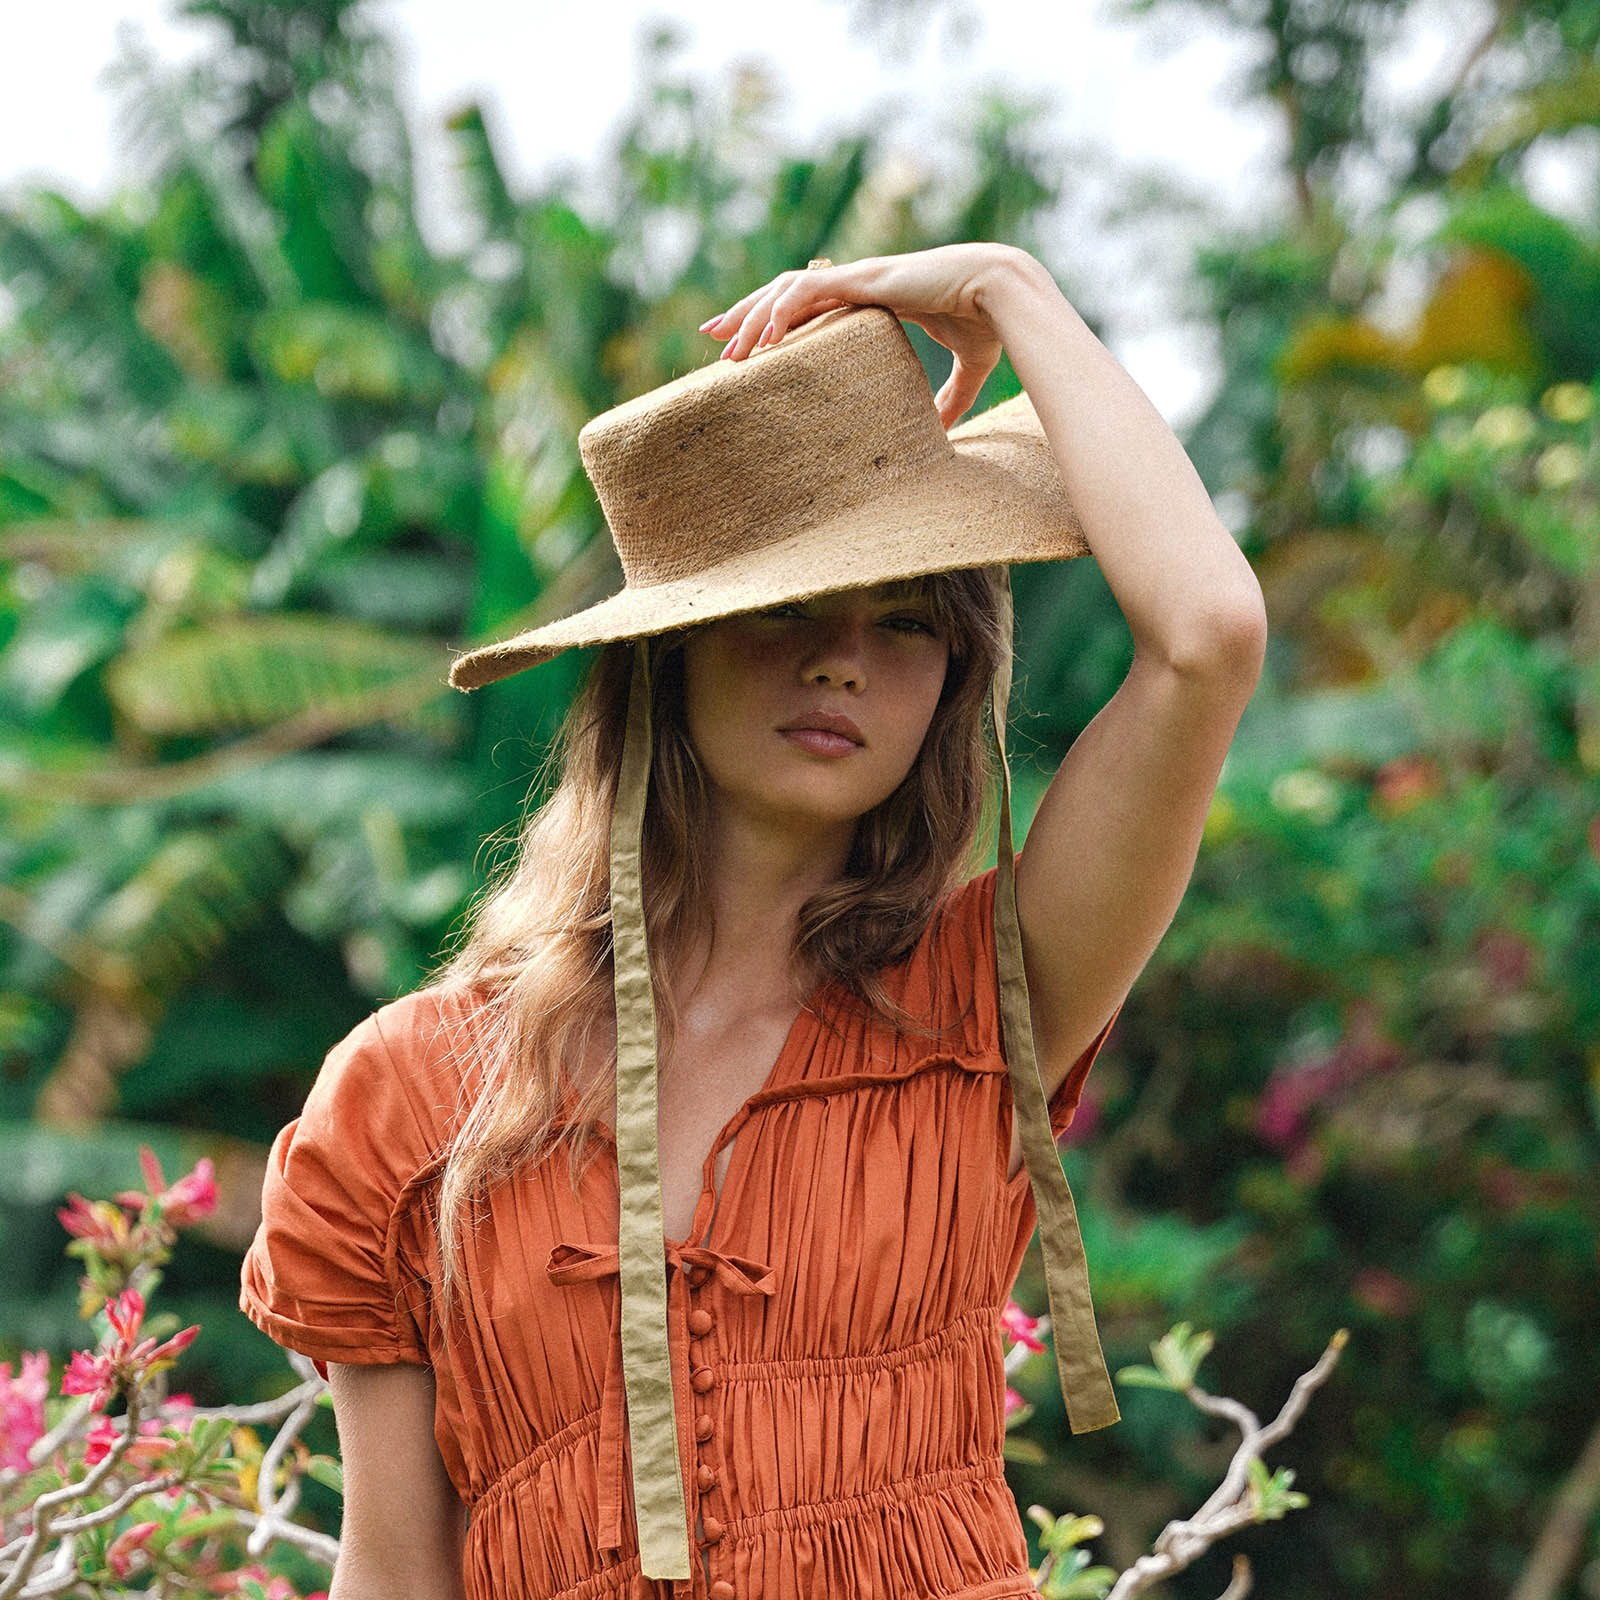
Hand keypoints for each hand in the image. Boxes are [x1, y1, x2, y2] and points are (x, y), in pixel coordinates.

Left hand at [699, 243, 1024, 429]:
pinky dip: (779, 310)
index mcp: (875, 298)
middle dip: (747, 311)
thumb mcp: (968, 368)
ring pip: (787, 288)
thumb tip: (945, 430)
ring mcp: (859, 276)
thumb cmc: (991, 322)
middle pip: (787, 291)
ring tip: (725, 346)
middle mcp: (860, 281)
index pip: (812, 302)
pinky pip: (808, 289)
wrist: (1006, 292)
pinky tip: (760, 338)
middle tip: (713, 335)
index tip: (750, 342)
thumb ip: (952, 396)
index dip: (778, 317)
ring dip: (752, 315)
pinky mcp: (864, 278)